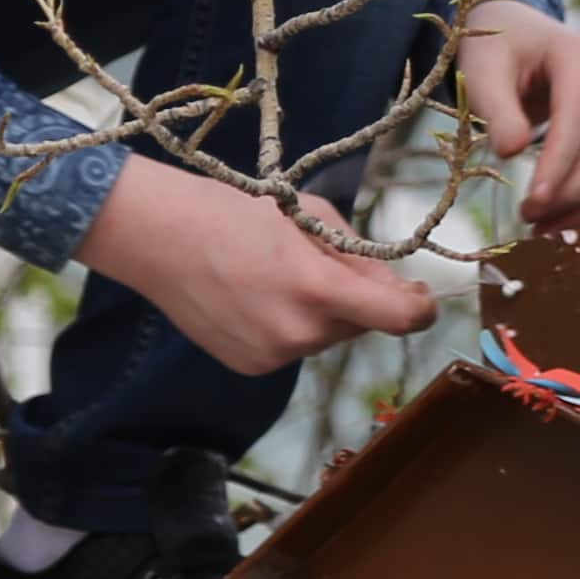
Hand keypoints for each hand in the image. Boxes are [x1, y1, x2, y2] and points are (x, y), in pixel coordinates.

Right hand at [79, 159, 443, 376]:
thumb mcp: (311, 217)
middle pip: (361, 323)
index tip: (421, 297)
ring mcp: (273, 356)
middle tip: (326, 263)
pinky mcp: (251, 366)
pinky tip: (258, 298)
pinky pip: (294, 348)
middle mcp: (299, 333)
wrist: (158, 237)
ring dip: (323, 312)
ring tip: (279, 276)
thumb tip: (392, 287)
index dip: (420, 308)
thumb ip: (358, 256)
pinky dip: (290, 326)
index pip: (399, 318)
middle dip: (358, 298)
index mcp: (318, 289)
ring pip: (327, 336)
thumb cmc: (236, 212)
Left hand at [456, 0, 579, 227]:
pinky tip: (558, 219)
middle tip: (532, 221)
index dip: (558, 166)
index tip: (530, 206)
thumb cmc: (498, 50)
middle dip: (576, 192)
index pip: (579, 119)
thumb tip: (511, 153)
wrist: (521, 33)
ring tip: (539, 230)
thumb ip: (496, 109)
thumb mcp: (483, 71)